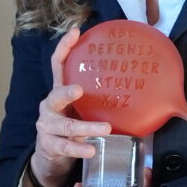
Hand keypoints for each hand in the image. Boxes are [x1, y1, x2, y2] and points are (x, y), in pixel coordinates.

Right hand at [30, 27, 110, 186]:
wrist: (51, 154)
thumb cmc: (72, 124)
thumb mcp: (83, 107)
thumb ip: (99, 95)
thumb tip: (138, 81)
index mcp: (59, 91)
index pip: (58, 65)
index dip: (64, 47)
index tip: (75, 32)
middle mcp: (50, 106)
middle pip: (55, 96)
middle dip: (66, 92)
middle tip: (80, 90)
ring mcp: (48, 126)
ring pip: (65, 126)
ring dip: (85, 128)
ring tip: (105, 129)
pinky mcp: (50, 145)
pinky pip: (66, 147)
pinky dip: (79, 149)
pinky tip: (91, 151)